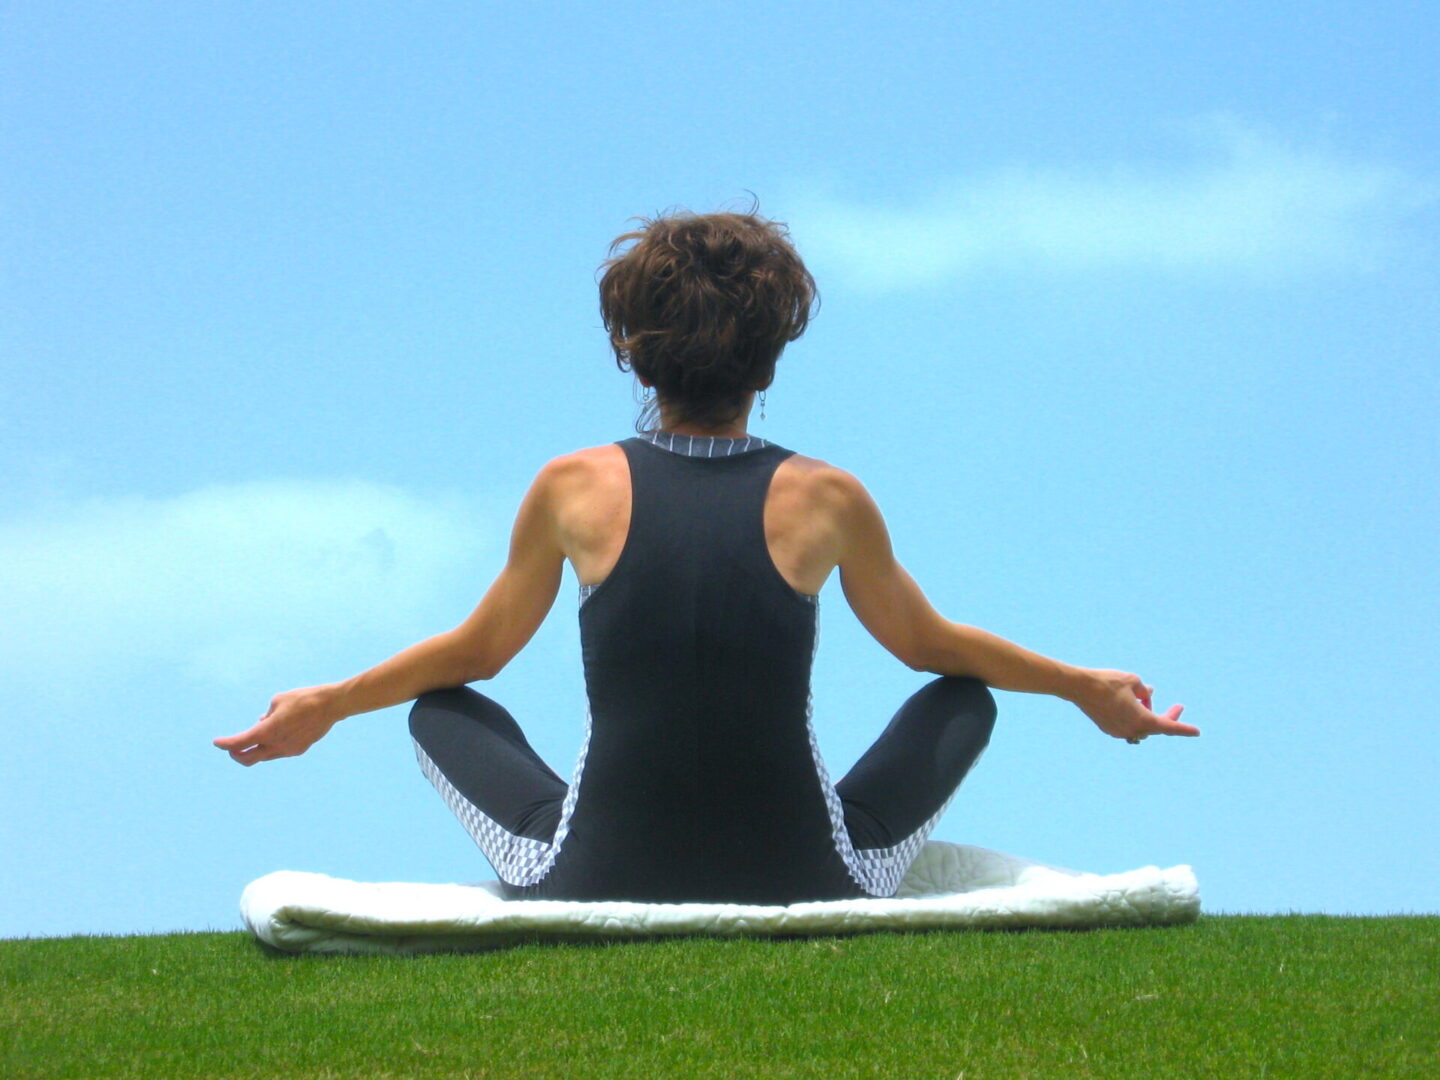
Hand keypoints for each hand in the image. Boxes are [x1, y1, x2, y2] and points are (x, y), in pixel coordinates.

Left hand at [213, 685, 341, 765]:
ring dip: (255, 750)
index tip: (216, 742)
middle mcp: (276, 745)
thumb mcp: (278, 700)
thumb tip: (262, 722)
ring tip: (254, 737)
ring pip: (264, 756)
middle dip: (236, 754)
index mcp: (268, 731)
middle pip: (248, 759)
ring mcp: (289, 750)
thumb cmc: (303, 699)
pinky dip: (272, 746)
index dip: (225, 743)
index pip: (240, 742)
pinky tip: (275, 735)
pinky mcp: (299, 750)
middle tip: (231, 748)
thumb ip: (266, 715)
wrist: (331, 705)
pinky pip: (279, 752)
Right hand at [1071, 669, 1197, 742]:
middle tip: (1179, 705)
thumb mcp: (1133, 681)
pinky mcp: (1108, 728)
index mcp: (1142, 720)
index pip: (1169, 727)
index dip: (1184, 729)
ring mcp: (1119, 731)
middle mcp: (1132, 730)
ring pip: (1141, 726)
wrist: (1078, 687)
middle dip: (1167, 716)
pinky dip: (1134, 716)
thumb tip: (1148, 696)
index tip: (1197, 732)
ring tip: (1147, 696)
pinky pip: (1128, 725)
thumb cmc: (1108, 682)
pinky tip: (1132, 702)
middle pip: (1156, 726)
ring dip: (1148, 714)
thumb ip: (1145, 691)